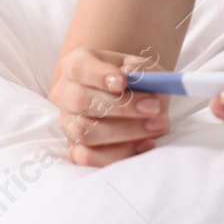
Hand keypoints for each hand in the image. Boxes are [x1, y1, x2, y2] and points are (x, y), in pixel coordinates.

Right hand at [48, 47, 168, 166]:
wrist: (138, 103)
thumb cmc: (137, 83)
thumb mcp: (144, 69)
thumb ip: (141, 69)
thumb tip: (133, 75)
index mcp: (77, 66)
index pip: (78, 66)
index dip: (98, 74)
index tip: (124, 81)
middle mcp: (65, 94)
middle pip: (82, 101)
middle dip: (122, 106)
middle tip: (154, 107)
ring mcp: (68, 124)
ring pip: (85, 132)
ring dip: (125, 131)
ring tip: (157, 124)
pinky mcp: (76, 150)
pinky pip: (89, 158)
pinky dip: (120, 154)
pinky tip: (145, 144)